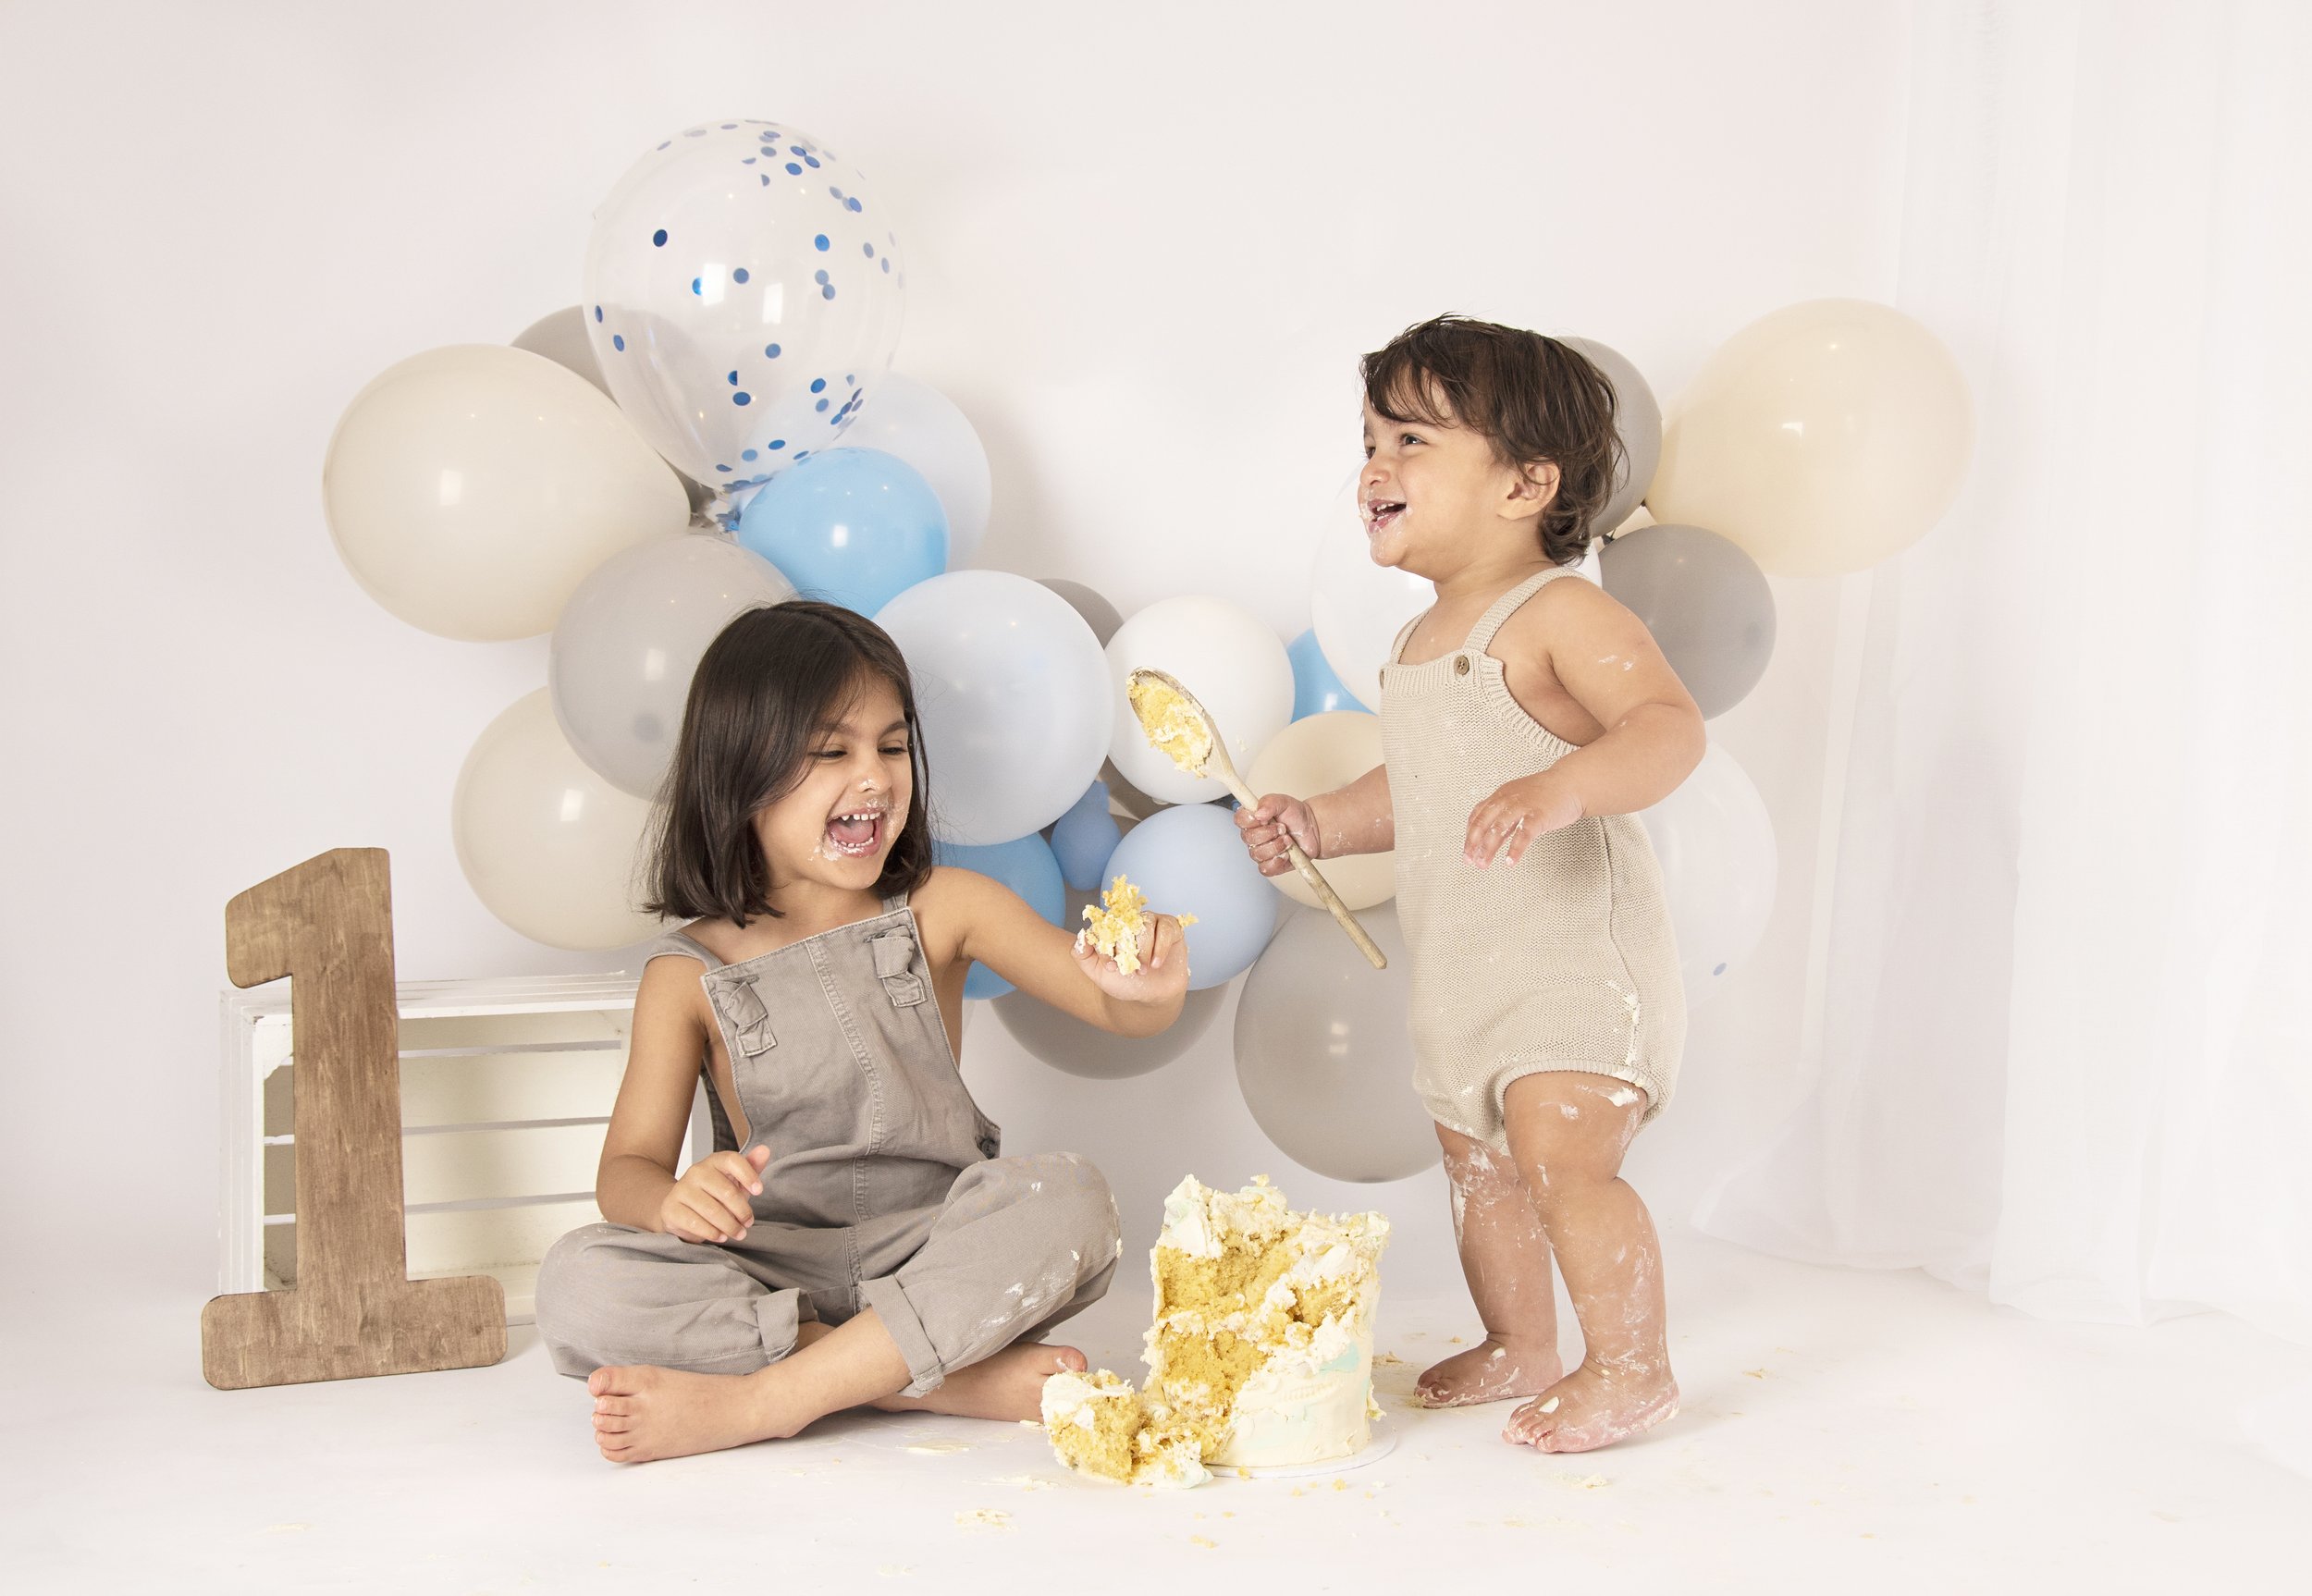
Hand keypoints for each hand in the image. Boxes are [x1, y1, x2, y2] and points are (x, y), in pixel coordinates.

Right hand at [657, 1144, 769, 1243]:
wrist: (679, 1207)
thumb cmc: (713, 1194)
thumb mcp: (735, 1181)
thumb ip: (751, 1167)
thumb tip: (765, 1150)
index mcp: (714, 1161)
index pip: (733, 1160)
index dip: (748, 1175)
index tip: (759, 1191)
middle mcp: (696, 1171)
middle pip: (726, 1191)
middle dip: (742, 1211)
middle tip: (748, 1223)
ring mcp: (682, 1189)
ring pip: (712, 1211)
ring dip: (730, 1226)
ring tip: (738, 1233)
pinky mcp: (671, 1208)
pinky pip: (696, 1223)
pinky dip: (712, 1233)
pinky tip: (720, 1236)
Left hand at [1072, 911, 1191, 1004]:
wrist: (1151, 996)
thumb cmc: (1125, 982)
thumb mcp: (1097, 972)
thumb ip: (1082, 955)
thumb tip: (1081, 935)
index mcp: (1111, 927)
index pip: (1104, 925)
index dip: (1106, 947)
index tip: (1110, 967)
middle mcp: (1130, 920)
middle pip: (1125, 924)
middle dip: (1125, 950)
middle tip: (1127, 971)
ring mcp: (1151, 921)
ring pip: (1144, 926)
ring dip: (1143, 952)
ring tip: (1143, 971)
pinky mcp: (1171, 927)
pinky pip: (1165, 929)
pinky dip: (1160, 948)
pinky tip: (1156, 964)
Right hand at [1234, 793, 1318, 876]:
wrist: (1312, 830)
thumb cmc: (1296, 816)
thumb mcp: (1284, 802)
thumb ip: (1270, 802)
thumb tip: (1258, 812)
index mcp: (1253, 819)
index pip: (1239, 819)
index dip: (1249, 820)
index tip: (1263, 818)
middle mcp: (1254, 836)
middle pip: (1248, 838)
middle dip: (1269, 833)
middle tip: (1283, 828)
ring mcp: (1261, 851)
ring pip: (1257, 854)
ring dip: (1276, 846)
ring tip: (1288, 840)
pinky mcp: (1271, 865)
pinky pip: (1266, 868)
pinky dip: (1277, 861)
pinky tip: (1287, 854)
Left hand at [1464, 774, 1583, 866]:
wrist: (1571, 783)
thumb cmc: (1547, 793)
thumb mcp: (1518, 800)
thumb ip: (1504, 817)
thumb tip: (1490, 837)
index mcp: (1501, 795)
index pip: (1477, 815)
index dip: (1469, 834)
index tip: (1467, 851)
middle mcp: (1508, 799)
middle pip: (1484, 822)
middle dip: (1474, 844)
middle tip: (1471, 860)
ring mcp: (1523, 807)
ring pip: (1499, 828)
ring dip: (1489, 849)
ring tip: (1484, 864)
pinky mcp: (1538, 816)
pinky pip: (1523, 835)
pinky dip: (1515, 849)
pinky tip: (1510, 861)